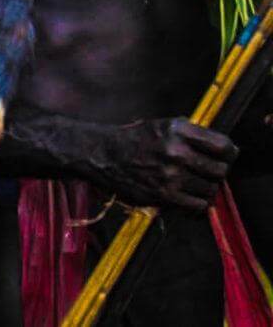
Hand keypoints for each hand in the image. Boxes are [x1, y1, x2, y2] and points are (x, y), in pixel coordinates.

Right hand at [94, 118, 236, 211]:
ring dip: (205, 189)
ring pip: (210, 190)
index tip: (224, 157)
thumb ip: (193, 136)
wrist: (102, 154)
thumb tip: (226, 151)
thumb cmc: (135, 140)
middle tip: (205, 173)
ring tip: (192, 185)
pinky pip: (198, 206)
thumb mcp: (162, 126)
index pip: (224, 146)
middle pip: (220, 170)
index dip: (229, 153)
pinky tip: (187, 197)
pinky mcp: (163, 195)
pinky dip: (196, 204)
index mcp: (178, 130)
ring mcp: (170, 175)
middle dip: (215, 173)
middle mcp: (176, 151)